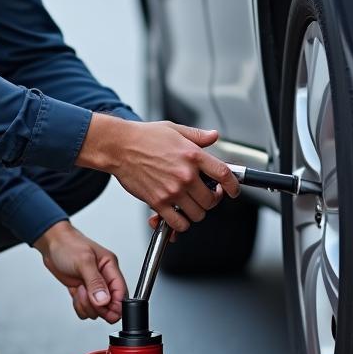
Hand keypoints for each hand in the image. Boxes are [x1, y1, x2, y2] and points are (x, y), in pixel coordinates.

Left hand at [32, 221, 126, 322]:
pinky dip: (79, 306)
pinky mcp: (83, 292)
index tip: (105, 310)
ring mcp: (93, 286)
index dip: (115, 305)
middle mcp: (104, 278)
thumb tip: (104, 300)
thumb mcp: (83, 261)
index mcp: (110, 267)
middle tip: (87, 296)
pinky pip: (86, 309)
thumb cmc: (68, 245)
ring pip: (98, 310)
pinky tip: (75, 294)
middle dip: (98, 306)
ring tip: (79, 290)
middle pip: (111, 305)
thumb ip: (95, 282)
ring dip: (87, 305)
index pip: (121, 292)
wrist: (52, 244)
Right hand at [77, 116, 240, 232]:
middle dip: (210, 200)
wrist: (119, 146)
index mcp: (193, 155)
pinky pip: (179, 223)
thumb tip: (213, 136)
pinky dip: (180, 224)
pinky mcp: (158, 202)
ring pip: (197, 214)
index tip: (232, 191)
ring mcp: (172, 190)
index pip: (225, 175)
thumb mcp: (175, 129)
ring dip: (195, 212)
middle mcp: (186, 174)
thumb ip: (197, 136)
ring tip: (189, 204)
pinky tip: (177, 214)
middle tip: (204, 196)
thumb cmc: (143, 137)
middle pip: (212, 200)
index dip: (233, 186)